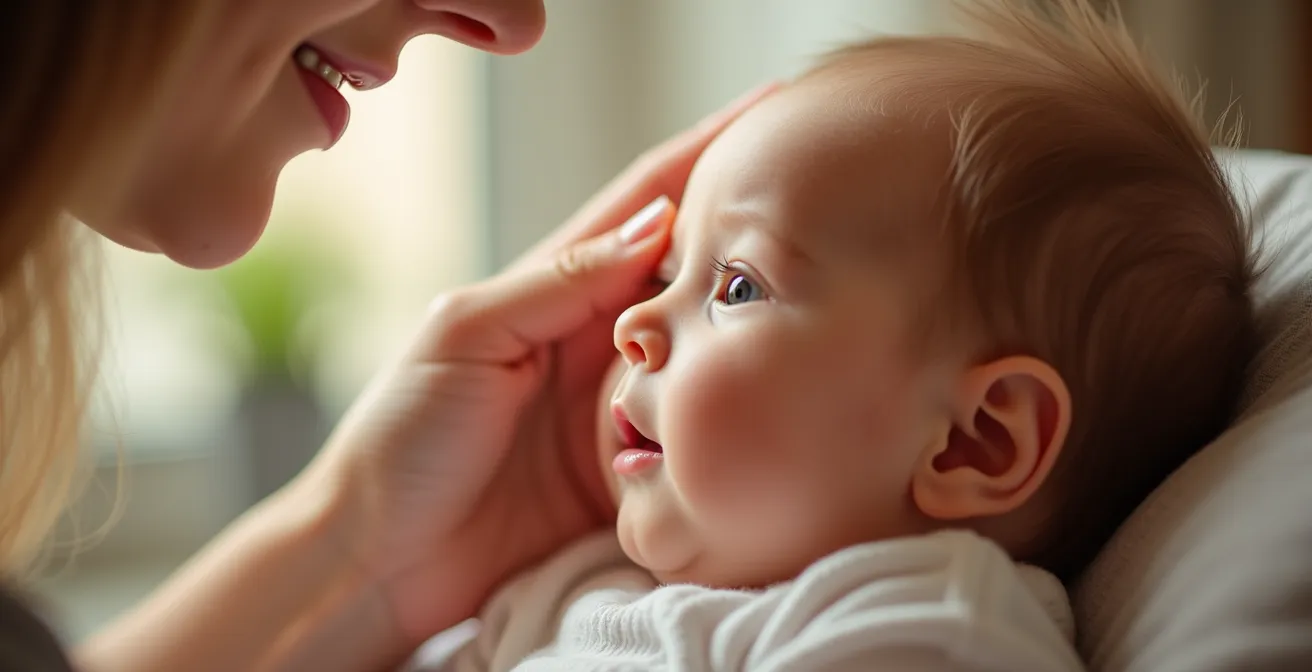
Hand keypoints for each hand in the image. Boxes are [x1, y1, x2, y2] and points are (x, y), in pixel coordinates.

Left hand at [297, 83, 778, 646]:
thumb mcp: (466, 335)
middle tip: (822, 195)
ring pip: (705, 353)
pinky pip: (696, 436)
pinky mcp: (634, 474)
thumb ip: (557, 282)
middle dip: (752, 235)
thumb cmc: (400, 438)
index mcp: (552, 292)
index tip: (772, 110)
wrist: (379, 560)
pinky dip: (729, 416)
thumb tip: (655, 224)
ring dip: (752, 323)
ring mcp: (620, 408)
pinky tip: (777, 389)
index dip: (705, 156)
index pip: (645, 209)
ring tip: (824, 280)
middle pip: (690, 275)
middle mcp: (595, 343)